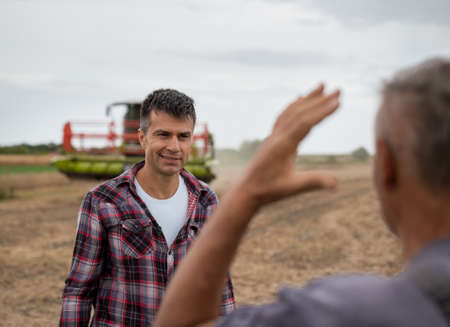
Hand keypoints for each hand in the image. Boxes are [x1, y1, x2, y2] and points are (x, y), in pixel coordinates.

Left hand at [239, 84, 339, 205]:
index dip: (322, 112)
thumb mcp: (292, 187)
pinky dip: (294, 105)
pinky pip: (283, 116)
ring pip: (291, 111)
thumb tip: (335, 184)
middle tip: (338, 90)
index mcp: (282, 146)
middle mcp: (277, 136)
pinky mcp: (271, 137)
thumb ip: (314, 182)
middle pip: (300, 113)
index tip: (338, 102)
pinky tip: (299, 98)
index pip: (305, 124)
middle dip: (320, 100)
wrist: (246, 190)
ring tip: (322, 86)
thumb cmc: (269, 190)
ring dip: (307, 98)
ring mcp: (273, 135)